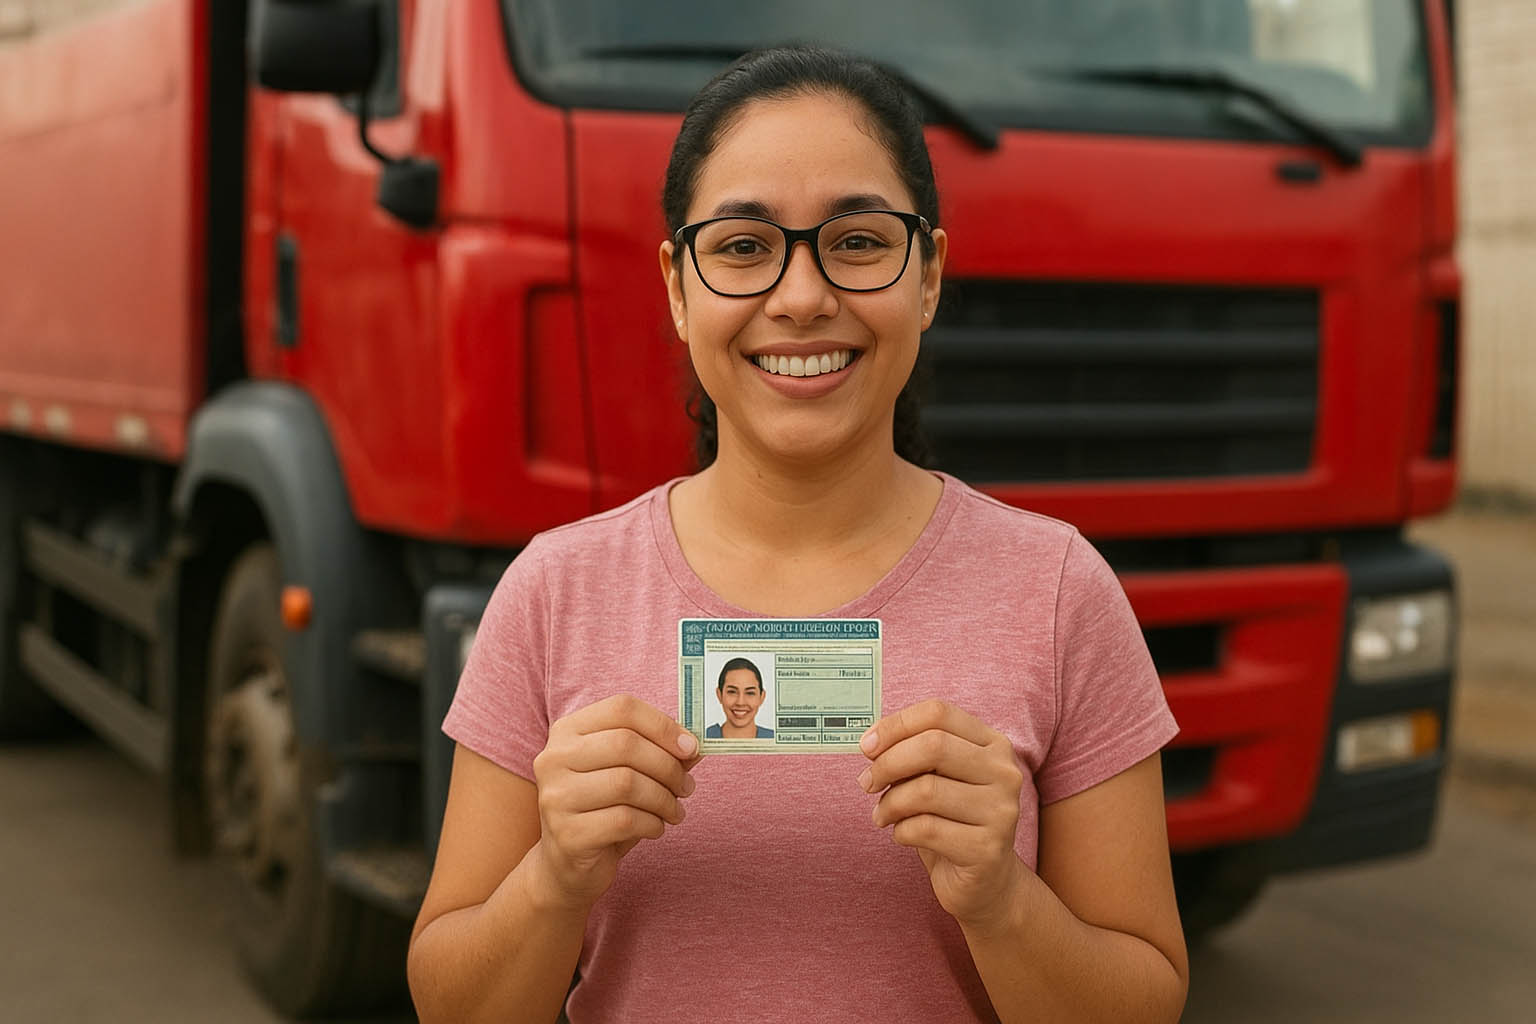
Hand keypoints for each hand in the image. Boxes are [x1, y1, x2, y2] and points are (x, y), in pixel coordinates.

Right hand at [530, 694, 700, 911]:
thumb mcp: (629, 772)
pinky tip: (655, 828)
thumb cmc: (603, 809)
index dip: (663, 725)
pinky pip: (624, 820)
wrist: (567, 864)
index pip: (622, 708)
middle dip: (668, 766)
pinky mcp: (567, 834)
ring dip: (664, 798)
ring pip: (627, 783)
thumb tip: (695, 745)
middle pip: (626, 744)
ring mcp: (556, 796)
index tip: (690, 747)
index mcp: (568, 731)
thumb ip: (659, 752)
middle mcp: (553, 758)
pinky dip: (652, 824)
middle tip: (686, 786)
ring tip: (675, 810)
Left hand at [858, 699, 1025, 930]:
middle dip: (887, 763)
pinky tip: (902, 835)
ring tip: (882, 815)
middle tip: (867, 782)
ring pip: (926, 790)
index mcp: (992, 744)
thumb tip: (871, 743)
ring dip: (890, 803)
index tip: (867, 746)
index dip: (895, 725)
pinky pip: (925, 829)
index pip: (938, 713)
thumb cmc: (952, 822)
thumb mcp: (938, 779)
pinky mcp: (987, 849)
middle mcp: (1004, 772)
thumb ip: (914, 755)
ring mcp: (1001, 811)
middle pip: (933, 746)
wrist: (985, 883)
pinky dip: (901, 831)